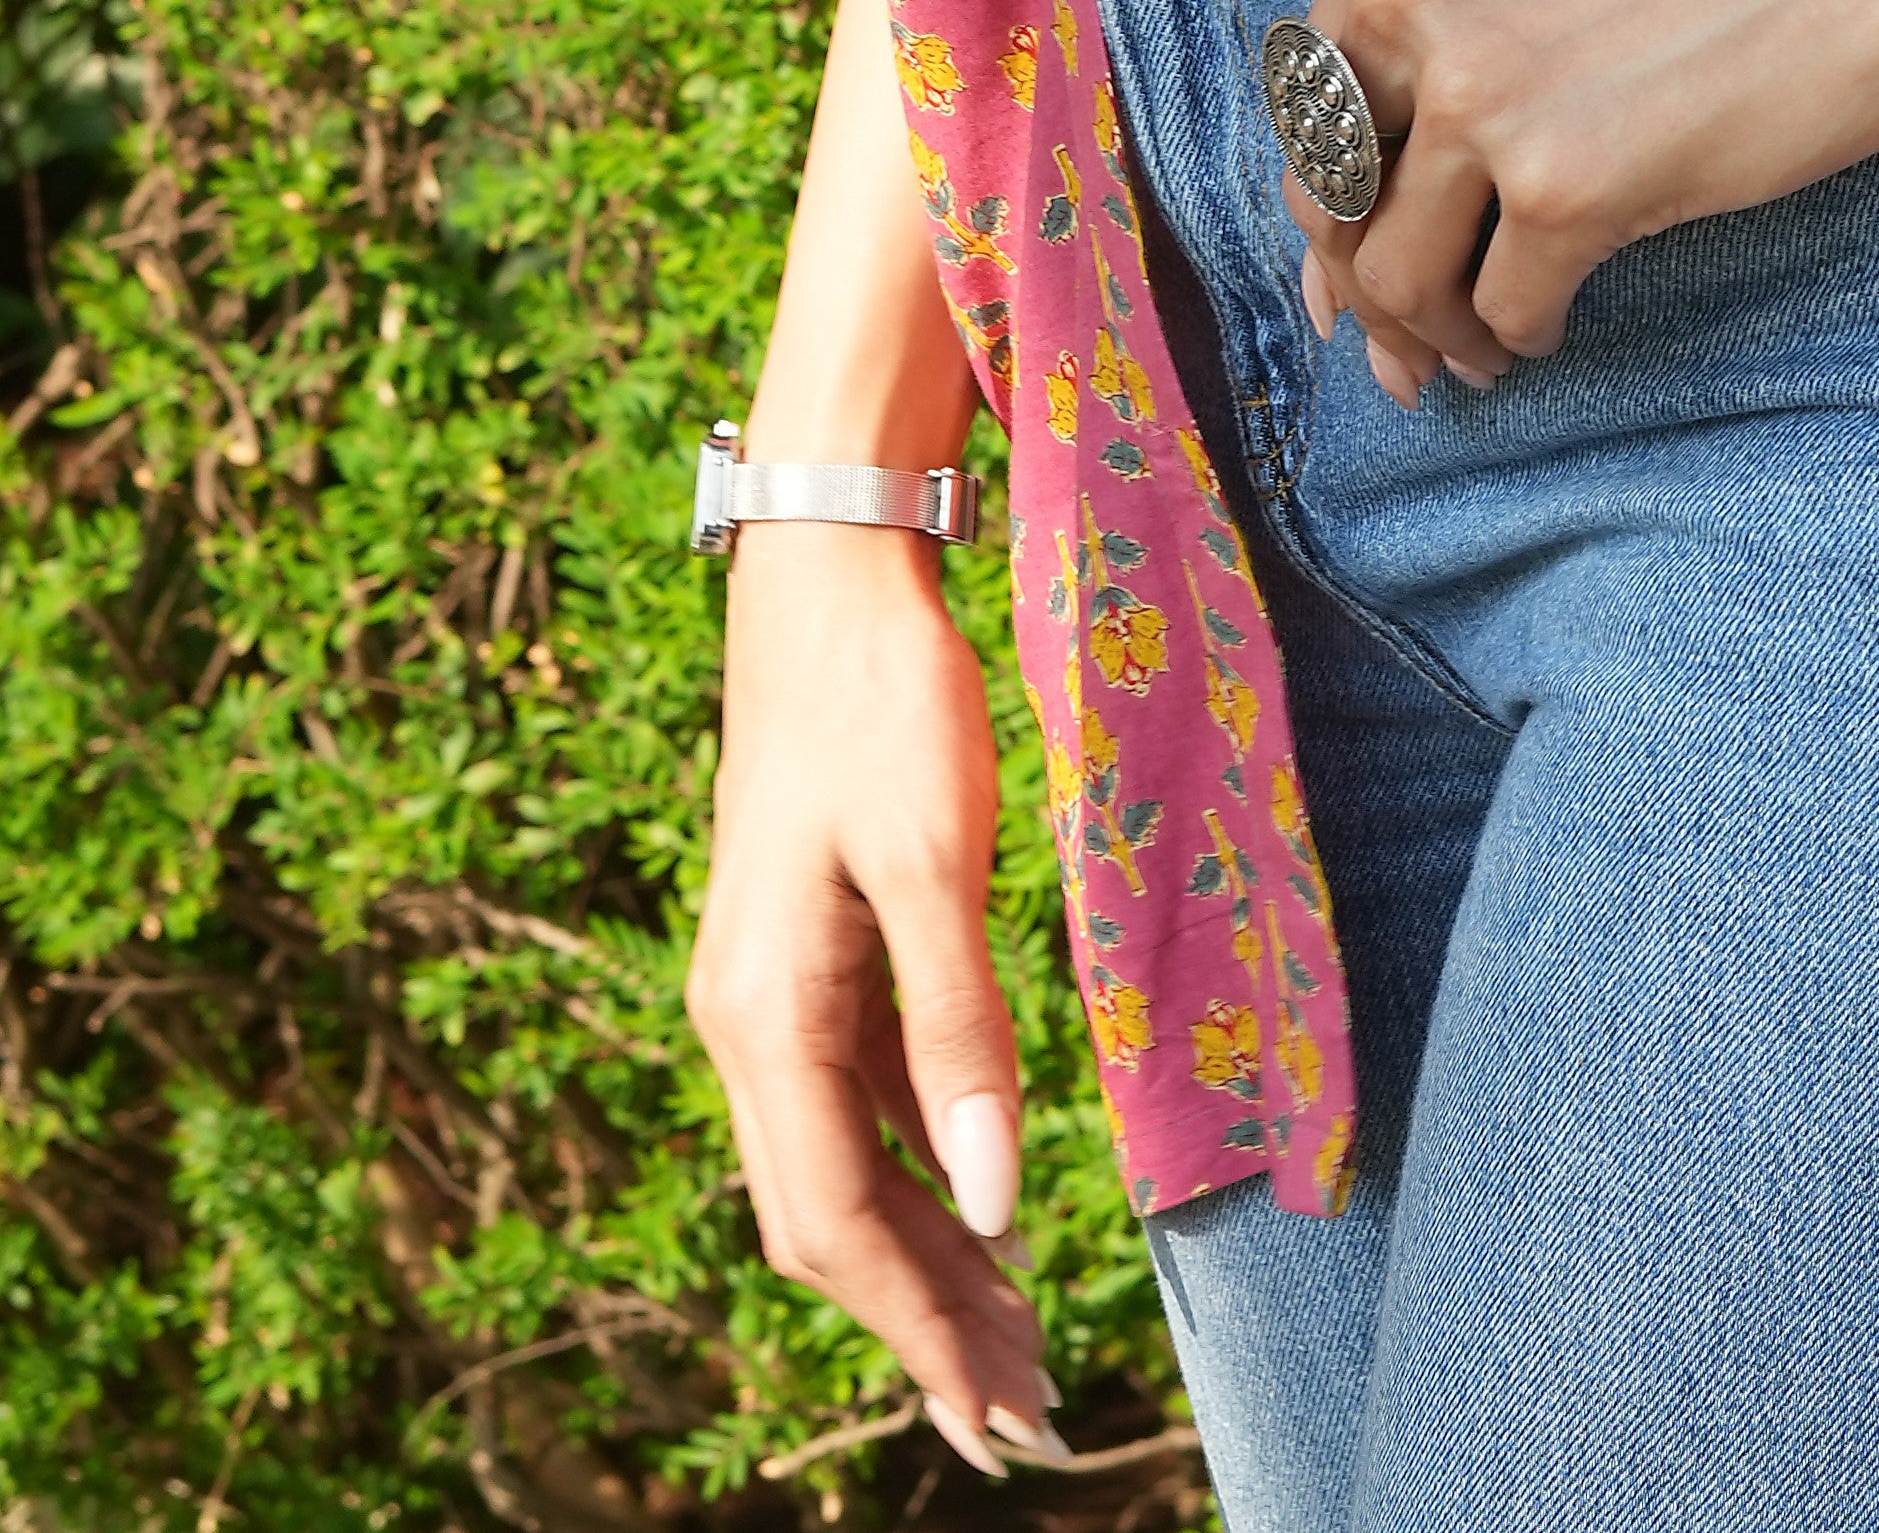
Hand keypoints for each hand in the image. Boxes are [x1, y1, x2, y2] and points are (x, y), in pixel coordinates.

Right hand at [686, 528, 1060, 1480]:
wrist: (827, 572)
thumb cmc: (887, 700)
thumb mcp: (936, 857)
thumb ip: (958, 1029)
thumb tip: (995, 1202)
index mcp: (764, 1017)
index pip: (841, 1223)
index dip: (919, 1327)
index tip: (996, 1414)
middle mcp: (746, 1025)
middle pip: (829, 1223)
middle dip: (921, 1326)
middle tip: (1021, 1417)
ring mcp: (768, 993)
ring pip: (841, 1171)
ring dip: (924, 1261)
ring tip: (1010, 1342)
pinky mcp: (805, 957)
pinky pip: (854, 1106)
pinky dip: (917, 1174)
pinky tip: (972, 1201)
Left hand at [1293, 0, 1878, 399]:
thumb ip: (1425, 59)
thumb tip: (1342, 260)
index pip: (1302, 111)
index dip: (1326, 212)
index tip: (1351, 279)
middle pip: (1328, 201)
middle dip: (1367, 294)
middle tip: (1418, 349)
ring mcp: (1484, 92)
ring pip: (1394, 278)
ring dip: (1438, 335)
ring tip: (1488, 346)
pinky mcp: (1567, 182)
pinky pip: (1502, 310)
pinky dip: (1521, 334)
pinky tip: (1557, 320)